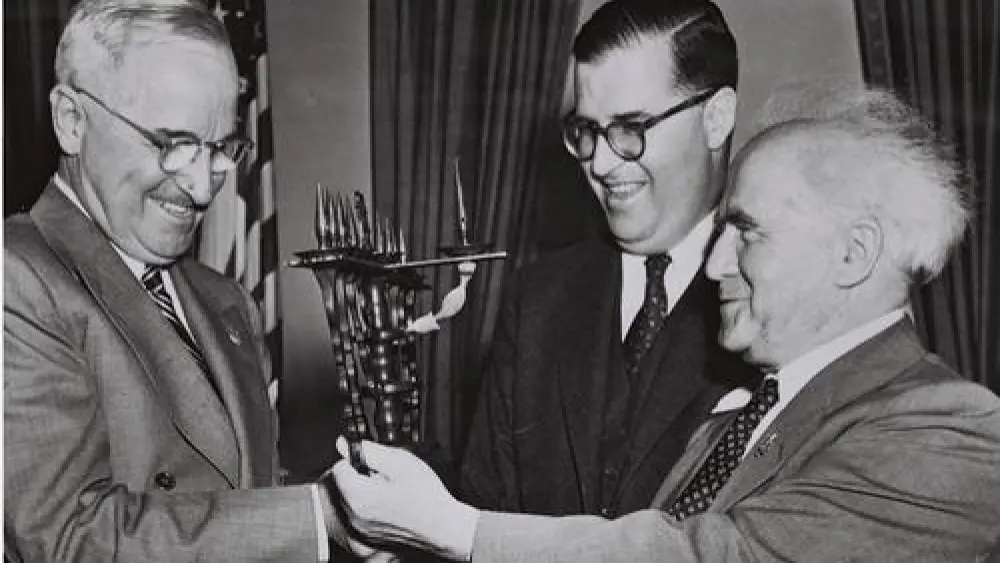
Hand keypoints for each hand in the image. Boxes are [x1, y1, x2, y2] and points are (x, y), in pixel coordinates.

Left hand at [331, 437, 479, 560]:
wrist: (442, 526)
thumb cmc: (425, 496)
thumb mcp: (398, 461)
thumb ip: (368, 450)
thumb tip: (344, 443)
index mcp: (358, 496)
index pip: (338, 468)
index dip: (355, 458)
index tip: (371, 460)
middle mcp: (354, 516)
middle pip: (342, 485)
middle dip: (359, 475)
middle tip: (384, 474)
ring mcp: (361, 529)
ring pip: (350, 500)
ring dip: (364, 490)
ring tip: (389, 489)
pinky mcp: (369, 536)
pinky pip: (359, 514)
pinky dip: (370, 506)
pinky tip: (390, 502)